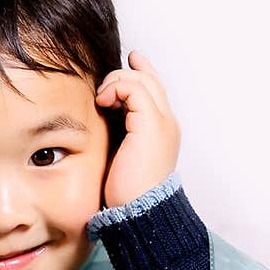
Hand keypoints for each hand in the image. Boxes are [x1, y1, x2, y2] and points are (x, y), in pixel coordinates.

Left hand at [94, 50, 180, 208]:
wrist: (139, 211)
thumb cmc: (127, 193)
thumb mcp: (122, 155)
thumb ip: (120, 132)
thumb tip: (103, 116)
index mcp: (161, 131)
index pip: (155, 90)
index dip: (143, 70)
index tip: (130, 58)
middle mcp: (167, 122)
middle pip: (149, 80)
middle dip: (124, 73)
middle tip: (104, 85)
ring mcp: (162, 121)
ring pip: (141, 79)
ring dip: (116, 82)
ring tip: (102, 100)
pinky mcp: (151, 124)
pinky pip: (134, 87)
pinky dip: (117, 88)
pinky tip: (103, 102)